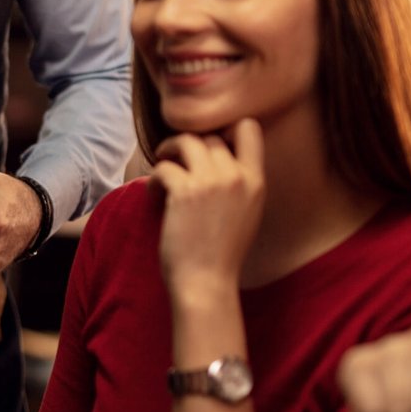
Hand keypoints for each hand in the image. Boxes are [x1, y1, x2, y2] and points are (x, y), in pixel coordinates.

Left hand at [155, 118, 265, 300]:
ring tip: (163, 163)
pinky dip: (154, 179)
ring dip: (169, 150)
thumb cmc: (222, 254)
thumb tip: (215, 159)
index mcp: (256, 181)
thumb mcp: (247, 214)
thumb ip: (239, 184)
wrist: (207, 283)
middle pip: (210, 136)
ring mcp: (211, 182)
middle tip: (176, 159)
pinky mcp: (184, 191)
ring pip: (185, 141)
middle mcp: (236, 176)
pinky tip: (154, 195)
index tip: (209, 143)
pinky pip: (163, 167)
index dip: (226, 128)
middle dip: (190, 144)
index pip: (249, 128)